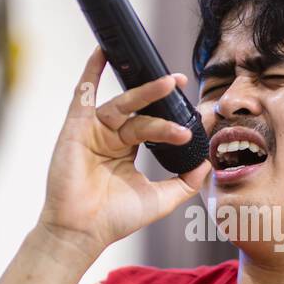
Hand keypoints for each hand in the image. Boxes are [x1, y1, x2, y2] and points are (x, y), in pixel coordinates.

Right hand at [38, 47, 211, 262]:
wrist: (82, 231)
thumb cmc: (115, 219)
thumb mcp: (161, 199)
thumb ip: (185, 183)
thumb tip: (208, 165)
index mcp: (126, 150)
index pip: (153, 125)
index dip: (173, 120)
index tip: (195, 117)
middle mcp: (110, 137)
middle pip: (141, 112)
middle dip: (162, 98)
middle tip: (182, 83)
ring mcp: (93, 131)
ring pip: (123, 104)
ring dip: (145, 91)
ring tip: (169, 84)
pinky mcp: (76, 128)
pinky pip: (83, 93)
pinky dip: (92, 71)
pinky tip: (103, 52)